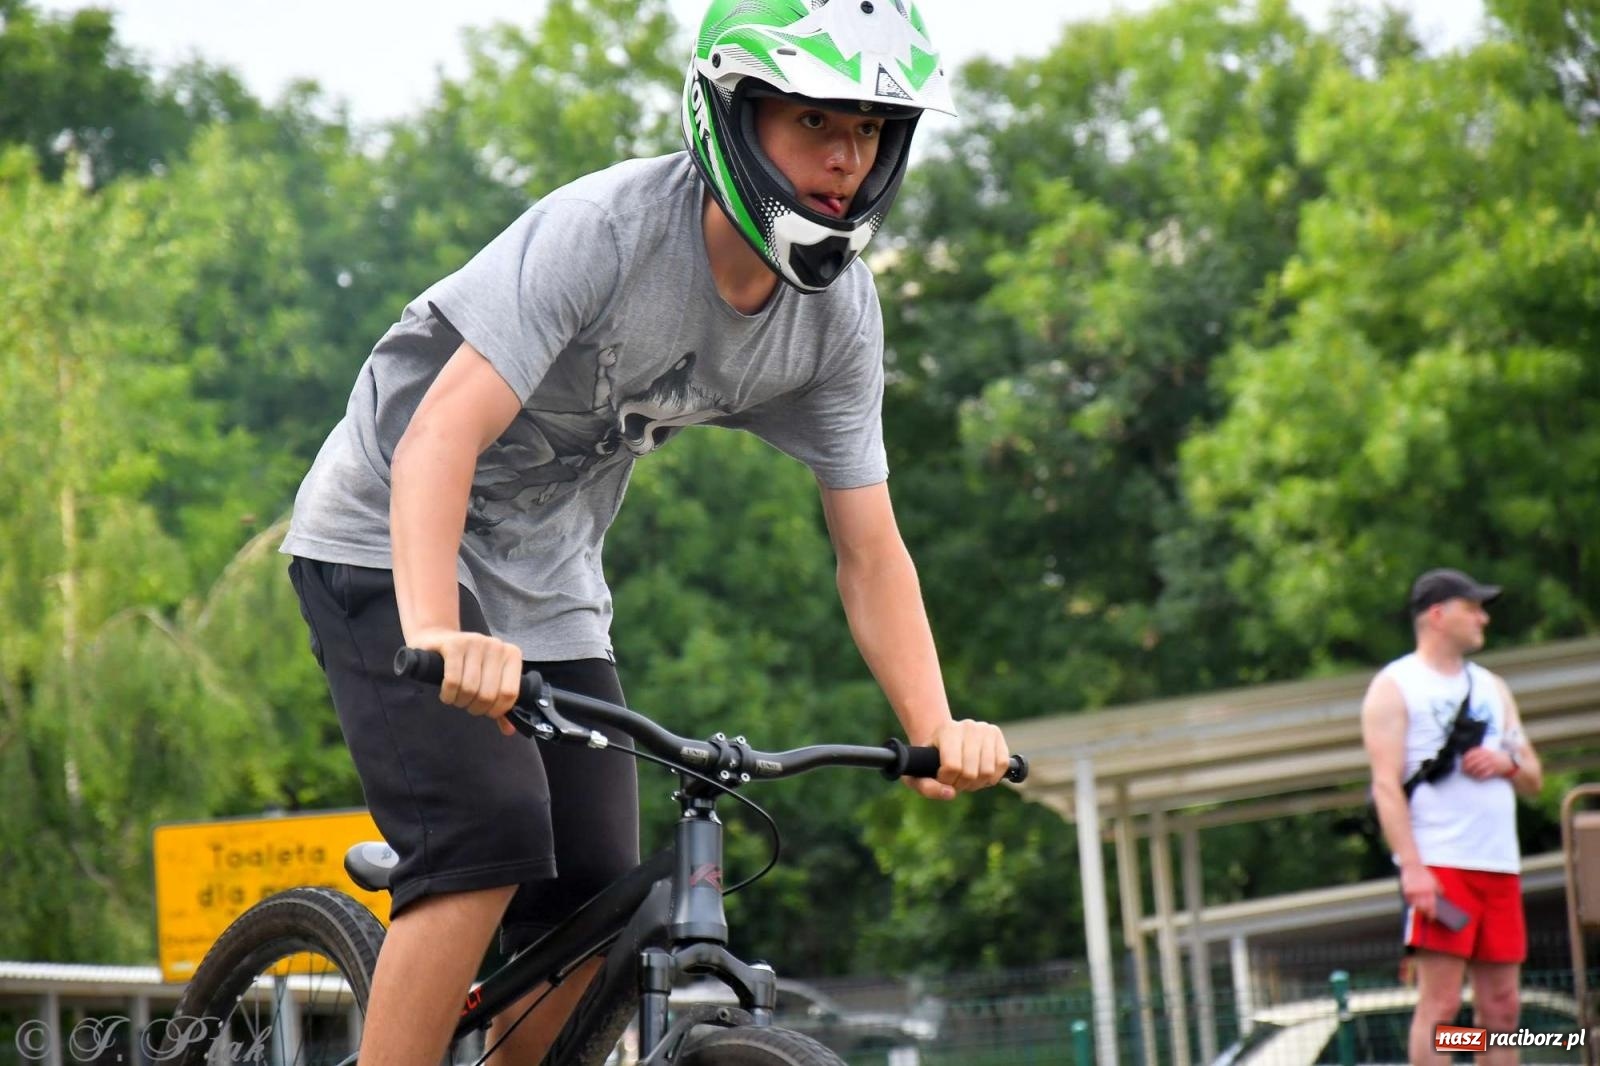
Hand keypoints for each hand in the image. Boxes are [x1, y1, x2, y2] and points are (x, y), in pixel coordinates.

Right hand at [409, 628, 523, 735]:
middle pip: (488, 694)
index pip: (509, 694)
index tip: (486, 712)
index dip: (496, 710)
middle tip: (468, 704)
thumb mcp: (487, 680)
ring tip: (457, 698)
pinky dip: (448, 694)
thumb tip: (509, 730)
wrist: (438, 639)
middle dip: (476, 708)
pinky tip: (447, 694)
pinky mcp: (453, 645)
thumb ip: (500, 704)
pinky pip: (453, 681)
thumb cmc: (467, 664)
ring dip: (460, 701)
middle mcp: (496, 646)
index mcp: (511, 654)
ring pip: (470, 689)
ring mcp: (475, 642)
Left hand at [906, 719, 1009, 800]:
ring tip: (967, 778)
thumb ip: (926, 787)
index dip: (947, 781)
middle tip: (955, 781)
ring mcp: (985, 729)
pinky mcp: (997, 735)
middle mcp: (968, 726)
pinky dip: (992, 777)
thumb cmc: (929, 759)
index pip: (952, 766)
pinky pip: (1002, 765)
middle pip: (971, 772)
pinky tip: (981, 774)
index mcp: (946, 730)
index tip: (942, 778)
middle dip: (962, 784)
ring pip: (987, 771)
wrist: (944, 739)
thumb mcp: (918, 773)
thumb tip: (951, 794)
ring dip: (977, 783)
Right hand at [1400, 861, 1440, 919]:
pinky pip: (1409, 900)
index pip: (1431, 905)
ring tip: (1421, 909)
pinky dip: (1411, 902)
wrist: (1412, 865)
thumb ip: (1439, 888)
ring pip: (1416, 905)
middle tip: (1427, 914)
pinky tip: (1414, 902)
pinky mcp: (1406, 890)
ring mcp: (1413, 891)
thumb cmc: (1424, 872)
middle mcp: (1422, 891)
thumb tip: (1441, 896)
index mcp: (1430, 889)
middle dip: (1425, 912)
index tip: (1432, 917)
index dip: (1432, 913)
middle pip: (1423, 907)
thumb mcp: (1435, 880)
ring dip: (1419, 908)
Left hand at [1459, 745, 1513, 779]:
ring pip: (1479, 768)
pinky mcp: (1495, 769)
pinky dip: (1480, 776)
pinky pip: (1486, 773)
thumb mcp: (1487, 752)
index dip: (1465, 759)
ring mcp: (1492, 762)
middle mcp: (1488, 756)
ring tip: (1469, 774)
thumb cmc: (1496, 757)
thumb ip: (1478, 753)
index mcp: (1485, 751)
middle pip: (1474, 761)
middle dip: (1467, 766)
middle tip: (1463, 771)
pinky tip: (1477, 778)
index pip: (1472, 754)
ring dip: (1472, 772)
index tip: (1461, 763)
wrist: (1510, 761)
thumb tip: (1465, 758)